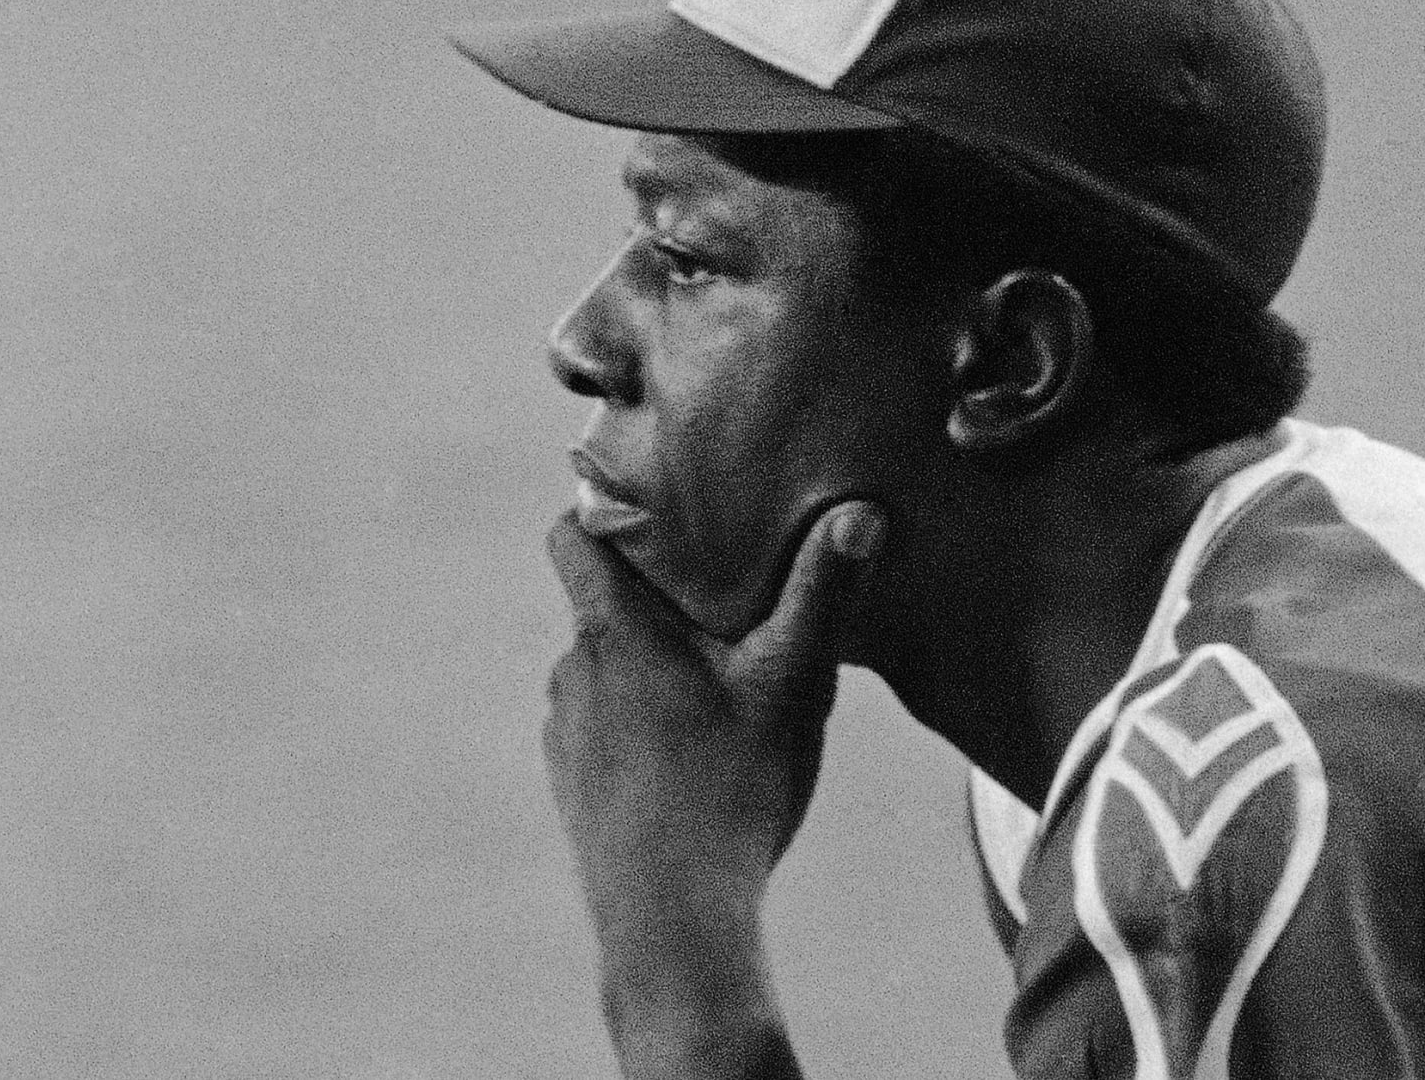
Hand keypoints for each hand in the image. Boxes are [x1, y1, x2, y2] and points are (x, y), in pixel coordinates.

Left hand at [542, 500, 885, 1076]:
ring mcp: (564, 733)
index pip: (572, 534)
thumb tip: (860, 512)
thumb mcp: (791, 685)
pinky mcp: (572, 785)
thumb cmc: (731, 793)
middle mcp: (573, 673)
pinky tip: (696, 757)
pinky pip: (603, 727)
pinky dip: (641, 724)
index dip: (601, 506)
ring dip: (650, 666)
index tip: (651, 500)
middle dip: (656, 596)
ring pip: (605, 669)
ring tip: (719, 686)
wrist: (671, 923)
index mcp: (614, 632)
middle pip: (602, 603)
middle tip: (726, 599)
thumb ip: (823, 595)